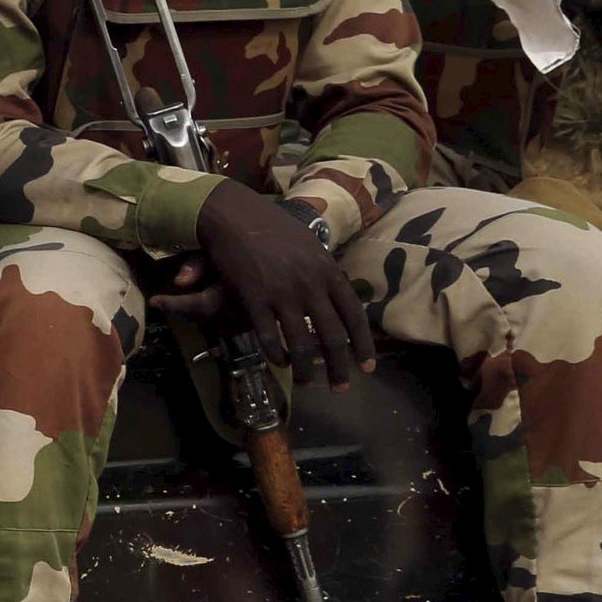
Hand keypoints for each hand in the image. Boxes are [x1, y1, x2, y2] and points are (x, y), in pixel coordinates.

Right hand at [155, 186, 373, 388]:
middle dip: (339, 367)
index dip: (363, 345)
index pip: (354, 315)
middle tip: (341, 386)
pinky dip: (277, 355)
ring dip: (306, 369)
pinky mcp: (254, 299)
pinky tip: (280, 362)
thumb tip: (335, 293)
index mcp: (328, 271)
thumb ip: (323, 272)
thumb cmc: (271, 226)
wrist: (233, 215)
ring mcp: (282, 294)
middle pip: (332, 336)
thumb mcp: (308, 245)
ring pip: (302, 343)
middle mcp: (310, 286)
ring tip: (308, 383)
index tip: (367, 366)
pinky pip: (269, 337)